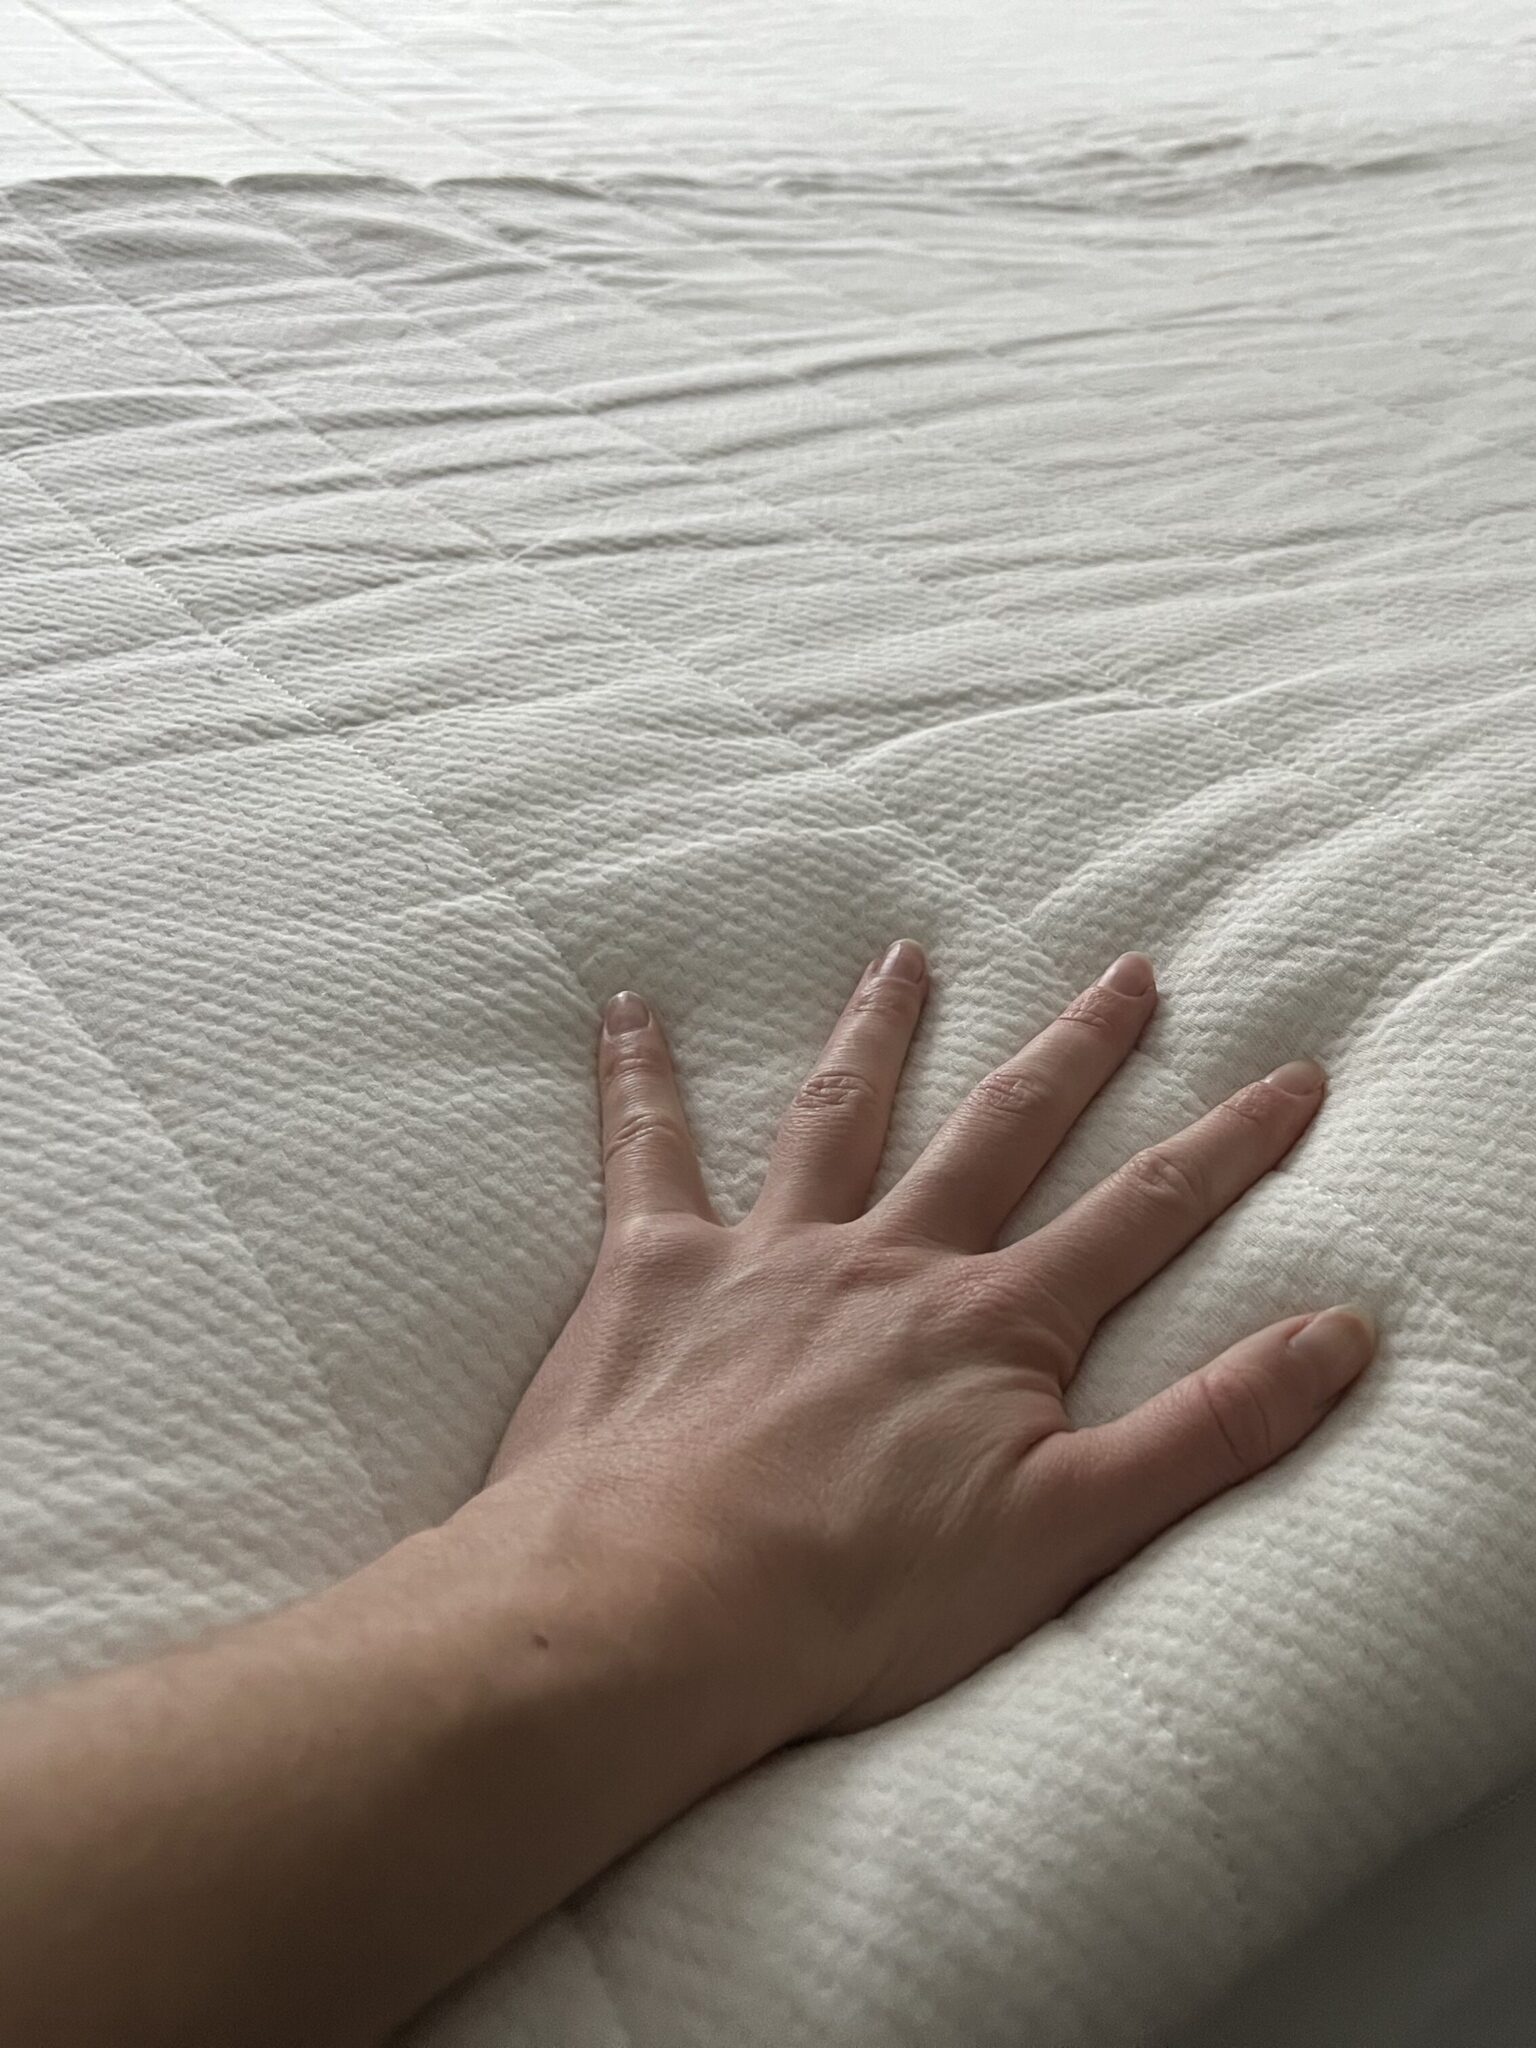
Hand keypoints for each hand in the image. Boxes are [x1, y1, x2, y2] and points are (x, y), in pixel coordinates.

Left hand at [485, 944, 1372, 1739]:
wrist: (660, 1606)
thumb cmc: (859, 1596)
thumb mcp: (1070, 1529)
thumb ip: (1208, 1429)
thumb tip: (1339, 1335)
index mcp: (991, 1321)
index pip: (1142, 1212)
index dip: (1229, 1144)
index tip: (1290, 1076)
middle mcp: (888, 1259)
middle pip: (1002, 1130)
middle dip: (1075, 1052)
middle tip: (1126, 973)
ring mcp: (769, 1253)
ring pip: (838, 1114)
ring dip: (880, 1032)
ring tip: (905, 957)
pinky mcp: (656, 1269)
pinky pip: (648, 1149)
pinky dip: (640, 1077)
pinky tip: (628, 1011)